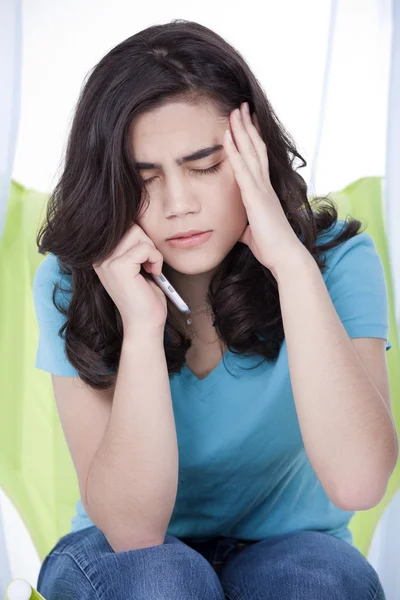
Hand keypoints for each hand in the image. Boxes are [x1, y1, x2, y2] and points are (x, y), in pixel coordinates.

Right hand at [93, 223, 167, 332]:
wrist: (145, 323)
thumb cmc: (144, 295)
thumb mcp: (135, 263)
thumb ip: (131, 243)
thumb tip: (137, 217)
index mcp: (100, 254)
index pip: (120, 225)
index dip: (140, 237)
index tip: (144, 258)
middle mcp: (98, 256)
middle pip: (130, 226)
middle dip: (147, 242)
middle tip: (149, 263)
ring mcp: (106, 261)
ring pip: (137, 234)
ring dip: (152, 250)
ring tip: (150, 267)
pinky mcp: (118, 267)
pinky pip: (144, 248)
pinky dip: (155, 258)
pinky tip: (152, 273)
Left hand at [223, 102, 305, 275]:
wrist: (285, 256)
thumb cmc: (271, 247)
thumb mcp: (254, 232)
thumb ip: (247, 224)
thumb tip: (241, 227)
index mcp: (265, 192)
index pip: (259, 159)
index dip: (252, 140)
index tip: (246, 123)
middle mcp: (265, 186)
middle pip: (256, 148)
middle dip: (247, 126)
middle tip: (241, 107)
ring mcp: (261, 189)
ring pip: (251, 152)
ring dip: (241, 131)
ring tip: (234, 111)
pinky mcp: (255, 197)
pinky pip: (242, 169)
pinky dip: (234, 151)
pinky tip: (227, 136)